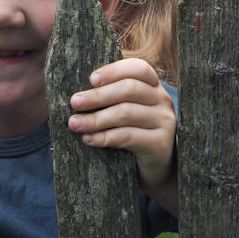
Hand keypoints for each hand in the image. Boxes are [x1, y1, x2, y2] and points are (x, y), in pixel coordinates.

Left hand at [67, 58, 176, 198]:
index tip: (91, 79)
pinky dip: (105, 137)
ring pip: (126, 113)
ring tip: (74, 124)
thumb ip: (108, 99)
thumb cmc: (132, 134)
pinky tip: (88, 139)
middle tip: (74, 102)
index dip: (114, 71)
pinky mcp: (161, 143)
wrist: (155, 169)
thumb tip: (75, 96)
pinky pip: (128, 136)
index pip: (138, 69)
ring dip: (96, 118)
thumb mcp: (124, 112)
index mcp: (152, 86)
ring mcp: (164, 121)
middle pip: (129, 89)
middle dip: (98, 96)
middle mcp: (162, 100)